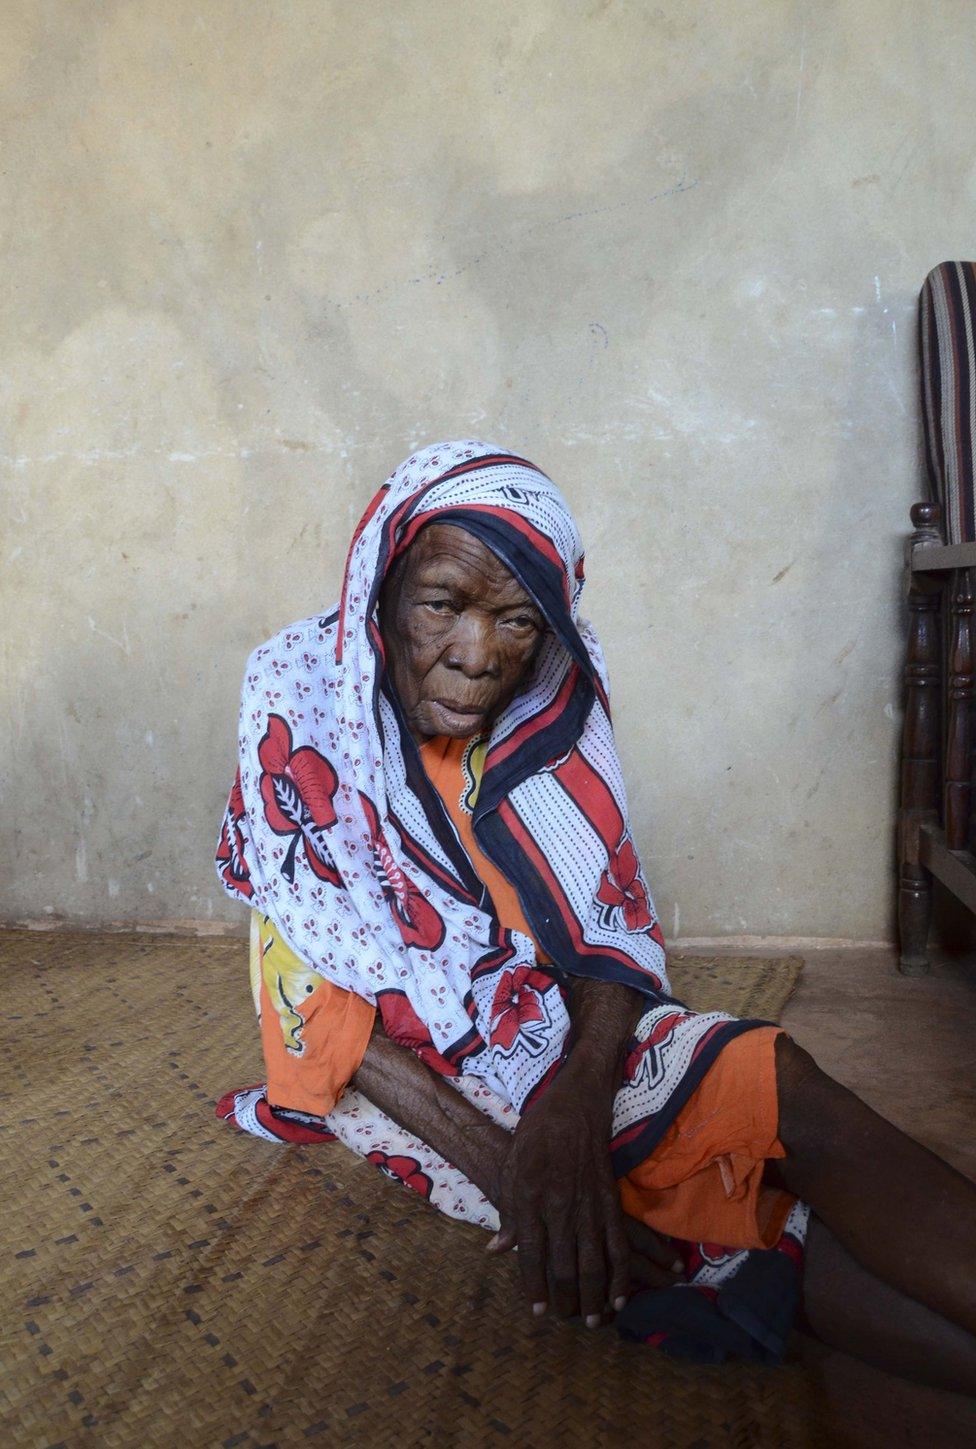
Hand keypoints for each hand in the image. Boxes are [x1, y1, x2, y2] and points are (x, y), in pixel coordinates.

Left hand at [486, 1061, 679, 1325]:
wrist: (574, 1104)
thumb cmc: (536, 1135)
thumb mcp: (511, 1168)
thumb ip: (508, 1213)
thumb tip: (498, 1251)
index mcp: (530, 1198)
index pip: (531, 1255)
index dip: (534, 1287)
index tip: (538, 1310)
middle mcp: (559, 1206)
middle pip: (564, 1266)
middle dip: (566, 1300)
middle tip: (565, 1320)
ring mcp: (588, 1204)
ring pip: (594, 1263)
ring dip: (594, 1297)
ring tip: (591, 1321)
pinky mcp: (610, 1200)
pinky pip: (620, 1245)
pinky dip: (622, 1274)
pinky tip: (620, 1296)